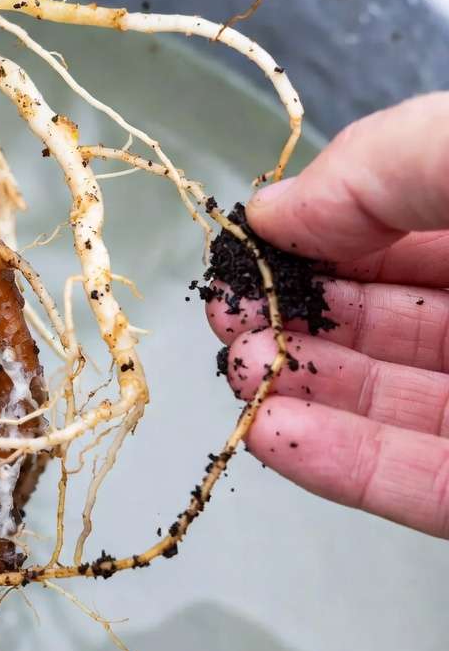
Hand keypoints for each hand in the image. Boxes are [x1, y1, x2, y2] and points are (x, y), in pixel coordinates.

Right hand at [207, 93, 448, 537]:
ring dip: (302, 387)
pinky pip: (424, 484)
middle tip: (227, 314)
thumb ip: (384, 166)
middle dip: (296, 315)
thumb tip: (272, 209)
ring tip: (239, 372)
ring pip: (396, 401)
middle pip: (389, 317)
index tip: (247, 245)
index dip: (319, 232)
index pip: (403, 224)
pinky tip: (273, 438)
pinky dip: (341, 464)